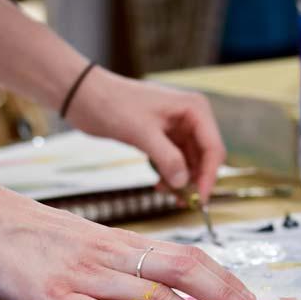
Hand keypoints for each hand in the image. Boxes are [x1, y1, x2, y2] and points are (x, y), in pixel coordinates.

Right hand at [0, 189, 258, 299]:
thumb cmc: (30, 232)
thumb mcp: (83, 237)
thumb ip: (116, 256)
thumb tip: (149, 275)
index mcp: (117, 242)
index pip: (183, 256)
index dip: (220, 277)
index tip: (243, 295)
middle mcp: (109, 257)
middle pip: (181, 271)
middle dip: (222, 295)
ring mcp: (84, 278)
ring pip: (152, 295)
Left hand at [66, 67, 224, 202]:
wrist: (87, 97)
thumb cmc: (114, 105)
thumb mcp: (142, 133)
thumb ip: (167, 158)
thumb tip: (183, 183)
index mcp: (194, 109)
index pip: (213, 148)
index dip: (209, 176)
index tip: (200, 199)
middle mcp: (191, 118)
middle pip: (204, 158)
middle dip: (195, 181)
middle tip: (183, 202)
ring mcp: (177, 128)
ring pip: (190, 163)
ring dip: (181, 181)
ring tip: (167, 194)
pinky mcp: (163, 138)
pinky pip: (175, 162)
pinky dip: (170, 176)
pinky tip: (159, 185)